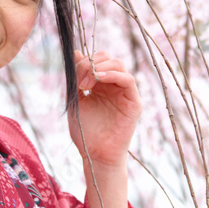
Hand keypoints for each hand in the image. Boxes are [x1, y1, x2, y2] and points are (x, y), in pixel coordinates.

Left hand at [67, 50, 141, 168]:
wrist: (94, 154)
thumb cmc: (84, 131)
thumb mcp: (75, 100)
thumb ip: (76, 78)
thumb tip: (76, 52)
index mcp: (100, 84)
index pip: (97, 60)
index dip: (84, 62)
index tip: (74, 77)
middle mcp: (114, 86)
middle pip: (109, 58)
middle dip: (92, 64)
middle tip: (81, 81)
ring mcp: (125, 93)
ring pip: (119, 65)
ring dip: (101, 67)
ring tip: (88, 82)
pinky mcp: (134, 102)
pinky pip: (128, 80)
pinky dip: (114, 74)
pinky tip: (100, 78)